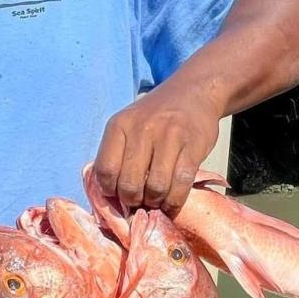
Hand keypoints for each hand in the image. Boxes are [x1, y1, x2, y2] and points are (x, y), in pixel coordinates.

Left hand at [93, 80, 221, 214]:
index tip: (118, 196)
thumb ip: (117, 154)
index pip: (105, 170)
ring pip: (156, 188)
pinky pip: (181, 184)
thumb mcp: (128, 125)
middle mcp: (142, 129)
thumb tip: (111, 196)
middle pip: (129, 184)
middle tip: (139, 202)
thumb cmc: (155, 116)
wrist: (193, 93)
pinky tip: (172, 203)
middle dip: (133, 201)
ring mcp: (169, 137)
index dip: (110, 191)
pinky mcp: (193, 146)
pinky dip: (174, 201)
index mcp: (119, 125)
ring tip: (155, 202)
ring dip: (155, 203)